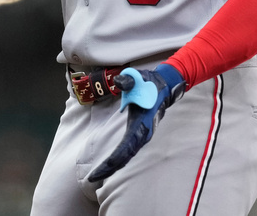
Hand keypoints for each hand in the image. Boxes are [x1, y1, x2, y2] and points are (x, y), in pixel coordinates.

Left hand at [88, 63, 185, 181]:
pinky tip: (109, 164)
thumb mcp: (138, 78)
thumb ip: (128, 80)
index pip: (125, 148)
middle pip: (124, 157)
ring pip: (126, 156)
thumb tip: (118, 81)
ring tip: (96, 175)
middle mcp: (142, 134)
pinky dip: (118, 159)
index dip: (111, 161)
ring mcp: (142, 135)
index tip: (99, 170)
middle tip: (91, 178)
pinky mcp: (139, 134)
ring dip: (112, 166)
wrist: (165, 87)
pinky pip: (128, 151)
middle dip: (108, 168)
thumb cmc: (149, 83)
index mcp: (141, 124)